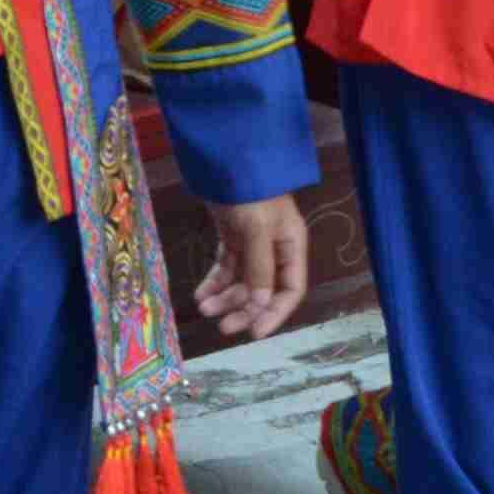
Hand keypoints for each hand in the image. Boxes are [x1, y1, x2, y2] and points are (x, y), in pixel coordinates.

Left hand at [194, 197, 310, 343]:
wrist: (226, 160)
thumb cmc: (250, 192)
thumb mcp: (257, 230)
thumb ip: (260, 269)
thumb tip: (260, 306)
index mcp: (292, 246)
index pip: (289, 290)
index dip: (274, 314)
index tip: (254, 333)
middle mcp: (275, 248)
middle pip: (263, 290)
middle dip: (243, 309)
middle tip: (222, 327)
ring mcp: (252, 243)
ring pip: (241, 281)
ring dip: (225, 298)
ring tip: (204, 308)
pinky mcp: (232, 236)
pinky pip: (225, 267)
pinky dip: (214, 282)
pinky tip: (201, 295)